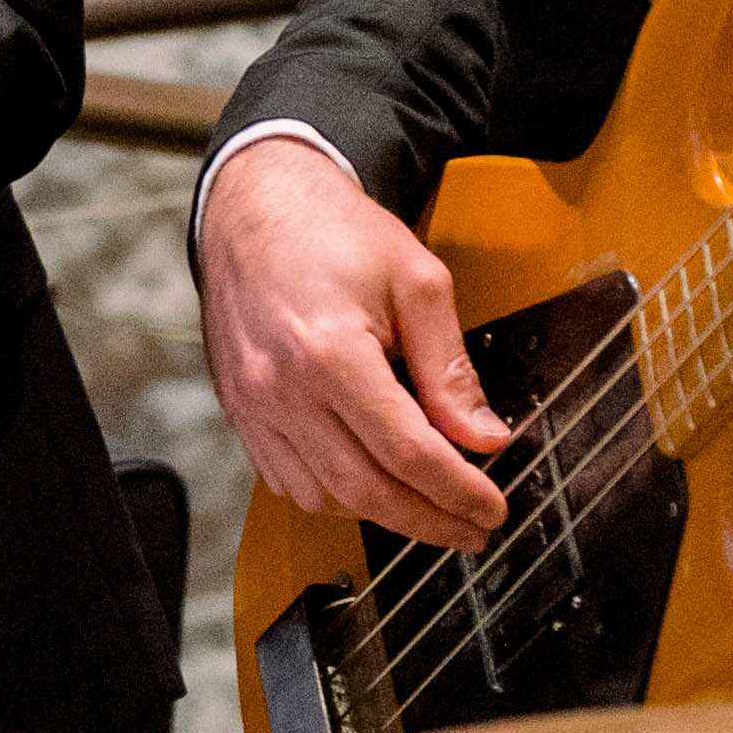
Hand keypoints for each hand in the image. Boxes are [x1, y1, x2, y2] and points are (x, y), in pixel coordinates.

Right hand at [198, 133, 508, 552]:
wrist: (256, 203)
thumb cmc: (332, 230)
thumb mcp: (417, 281)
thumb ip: (449, 366)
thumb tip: (483, 436)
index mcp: (330, 351)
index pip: (408, 452)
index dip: (458, 491)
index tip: (492, 508)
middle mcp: (283, 388)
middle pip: (366, 489)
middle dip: (429, 521)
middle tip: (472, 528)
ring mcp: (255, 405)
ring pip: (324, 496)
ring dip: (382, 514)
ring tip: (427, 508)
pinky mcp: (240, 410)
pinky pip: (286, 480)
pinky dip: (332, 495)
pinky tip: (367, 482)